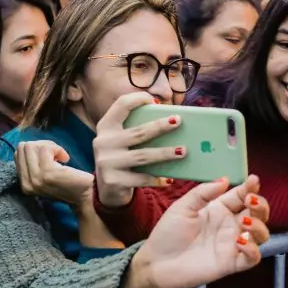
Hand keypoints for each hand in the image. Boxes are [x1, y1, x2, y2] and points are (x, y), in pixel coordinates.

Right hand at [15, 140, 92, 206]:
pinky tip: (66, 158)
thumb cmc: (69, 184)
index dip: (35, 149)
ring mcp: (35, 178)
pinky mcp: (47, 173)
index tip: (50, 156)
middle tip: (56, 155)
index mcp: (24, 184)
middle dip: (41, 145)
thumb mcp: (45, 176)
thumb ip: (34, 165)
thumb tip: (30, 145)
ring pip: (32, 146)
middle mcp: (26, 183)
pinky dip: (57, 149)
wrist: (86, 196)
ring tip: (60, 157)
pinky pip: (45, 149)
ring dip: (50, 146)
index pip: (18, 153)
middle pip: (23, 148)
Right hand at [93, 92, 186, 207]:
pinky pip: (141, 179)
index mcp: (107, 126)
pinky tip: (170, 179)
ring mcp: (107, 162)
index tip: (156, 101)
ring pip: (142, 156)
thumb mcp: (122, 140)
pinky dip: (157, 179)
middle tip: (178, 122)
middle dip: (159, 126)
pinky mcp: (113, 181)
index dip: (138, 99)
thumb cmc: (122, 158)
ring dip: (164, 153)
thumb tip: (172, 121)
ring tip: (183, 151)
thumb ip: (137, 129)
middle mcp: (104, 142)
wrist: (106, 188)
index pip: (121, 105)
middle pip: (137, 132)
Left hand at [121, 177, 270, 287]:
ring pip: (261, 234)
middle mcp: (230, 225)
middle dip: (261, 204)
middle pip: (258, 213)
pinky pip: (252, 258)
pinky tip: (240, 242)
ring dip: (258, 225)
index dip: (250, 187)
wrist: (157, 262)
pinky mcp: (231, 264)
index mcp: (220, 209)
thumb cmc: (168, 233)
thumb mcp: (183, 207)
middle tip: (250, 201)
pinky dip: (253, 249)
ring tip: (244, 221)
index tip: (253, 180)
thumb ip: (203, 193)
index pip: (242, 195)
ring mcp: (232, 245)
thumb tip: (225, 179)